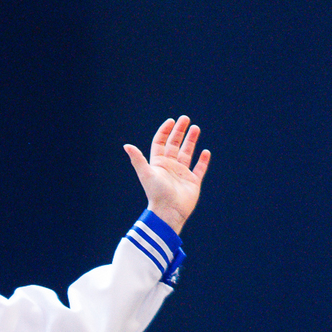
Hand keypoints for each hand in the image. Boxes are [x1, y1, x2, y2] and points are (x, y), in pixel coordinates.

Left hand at [123, 116, 209, 234]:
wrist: (168, 212)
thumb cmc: (156, 193)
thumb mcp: (146, 174)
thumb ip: (137, 159)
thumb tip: (126, 145)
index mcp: (158, 164)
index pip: (161, 143)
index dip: (165, 131)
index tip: (171, 121)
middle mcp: (170, 167)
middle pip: (174, 144)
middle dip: (179, 131)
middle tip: (185, 118)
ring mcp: (182, 174)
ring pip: (187, 153)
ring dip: (191, 141)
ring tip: (196, 128)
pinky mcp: (193, 182)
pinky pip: (199, 169)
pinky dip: (203, 160)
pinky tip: (205, 151)